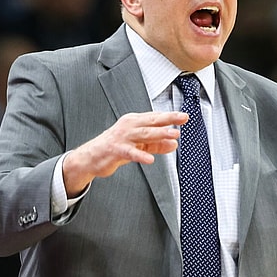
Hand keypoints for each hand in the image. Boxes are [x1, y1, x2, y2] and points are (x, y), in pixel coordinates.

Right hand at [62, 111, 188, 195]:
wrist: (91, 157)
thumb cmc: (116, 147)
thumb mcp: (139, 145)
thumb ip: (157, 144)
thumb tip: (175, 144)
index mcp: (134, 122)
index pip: (155, 117)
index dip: (170, 116)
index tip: (184, 116)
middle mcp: (129, 126)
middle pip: (151, 121)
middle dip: (168, 119)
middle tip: (183, 118)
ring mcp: (122, 137)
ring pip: (144, 134)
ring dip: (160, 134)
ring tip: (174, 135)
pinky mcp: (115, 150)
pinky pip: (130, 153)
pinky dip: (140, 155)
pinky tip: (150, 159)